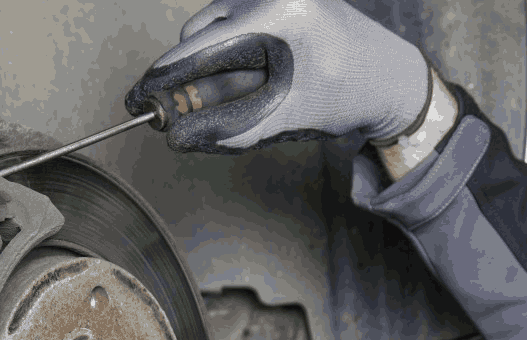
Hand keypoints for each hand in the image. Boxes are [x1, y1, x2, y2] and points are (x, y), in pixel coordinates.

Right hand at [125, 0, 429, 153]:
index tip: (139, 97)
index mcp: (279, 14)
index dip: (165, 75)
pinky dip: (230, 51)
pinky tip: (254, 74)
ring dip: (213, 62)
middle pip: (202, 31)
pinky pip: (233, 21)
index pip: (203, 44)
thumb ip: (231, 130)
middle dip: (191, 74)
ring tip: (243, 92)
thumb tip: (181, 138)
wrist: (387, 78)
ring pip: (214, 25)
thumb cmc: (348, 95)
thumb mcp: (287, 117)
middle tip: (185, 111)